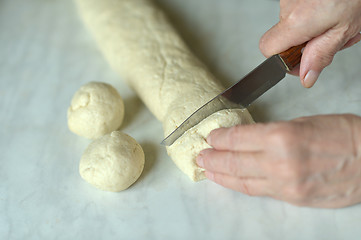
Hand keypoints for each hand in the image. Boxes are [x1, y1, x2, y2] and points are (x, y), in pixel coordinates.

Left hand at [196, 114, 360, 207]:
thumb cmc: (343, 135)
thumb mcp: (303, 123)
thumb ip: (272, 133)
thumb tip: (249, 139)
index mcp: (282, 137)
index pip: (238, 138)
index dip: (220, 138)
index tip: (211, 136)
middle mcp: (280, 163)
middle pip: (234, 162)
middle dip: (213, 158)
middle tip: (201, 155)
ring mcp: (286, 184)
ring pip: (242, 181)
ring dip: (221, 175)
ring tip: (207, 170)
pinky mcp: (292, 198)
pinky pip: (259, 191)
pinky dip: (241, 185)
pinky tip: (230, 181)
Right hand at [259, 0, 360, 87]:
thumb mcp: (343, 30)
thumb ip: (321, 55)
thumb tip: (305, 76)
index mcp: (297, 22)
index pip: (267, 49)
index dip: (281, 58)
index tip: (298, 59)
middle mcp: (288, 7)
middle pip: (284, 37)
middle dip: (306, 43)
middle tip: (330, 37)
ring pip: (294, 23)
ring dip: (314, 27)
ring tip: (337, 20)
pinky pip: (299, 9)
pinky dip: (315, 14)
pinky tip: (332, 9)